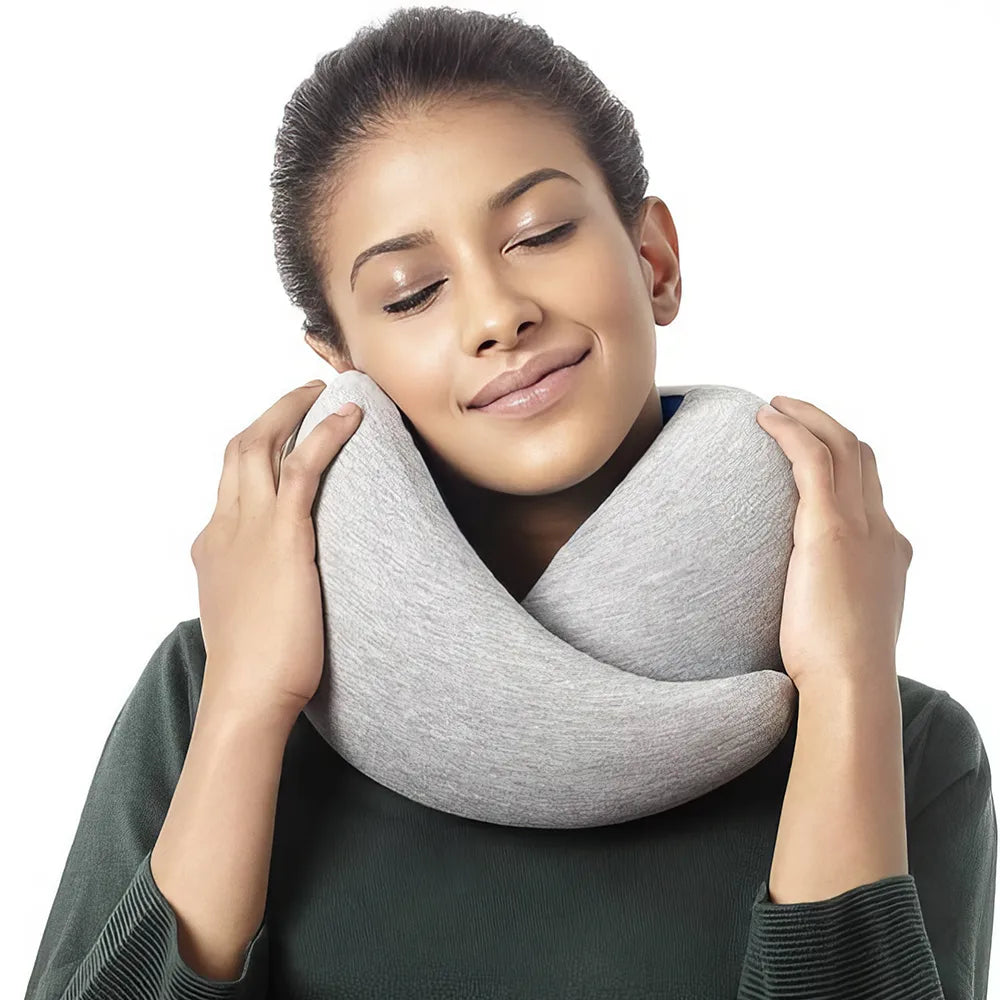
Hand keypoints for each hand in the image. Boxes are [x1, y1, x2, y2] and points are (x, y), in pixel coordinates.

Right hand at [189, 380, 362, 724]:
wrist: (247, 696)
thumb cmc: (254, 669)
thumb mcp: (244, 614)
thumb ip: (252, 586)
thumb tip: (277, 583)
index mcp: (211, 545)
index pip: (231, 483)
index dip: (257, 453)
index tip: (283, 439)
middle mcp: (222, 528)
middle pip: (238, 450)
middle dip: (269, 415)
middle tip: (303, 396)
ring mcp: (248, 529)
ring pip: (261, 446)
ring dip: (291, 410)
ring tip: (324, 392)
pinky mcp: (282, 537)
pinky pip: (301, 468)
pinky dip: (324, 435)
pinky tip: (351, 418)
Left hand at [755, 395, 912, 691]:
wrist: (850, 684)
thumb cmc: (835, 669)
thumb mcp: (842, 625)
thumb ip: (828, 602)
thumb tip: (799, 603)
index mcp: (888, 551)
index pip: (871, 491)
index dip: (845, 464)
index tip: (811, 453)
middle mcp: (881, 530)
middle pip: (862, 456)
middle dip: (828, 426)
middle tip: (791, 411)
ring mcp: (860, 526)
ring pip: (841, 446)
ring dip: (807, 418)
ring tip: (774, 405)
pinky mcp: (829, 528)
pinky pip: (812, 459)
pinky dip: (790, 432)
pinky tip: (765, 419)